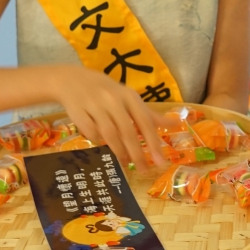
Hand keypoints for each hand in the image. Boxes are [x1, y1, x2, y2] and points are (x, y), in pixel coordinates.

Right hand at [51, 66, 165, 168]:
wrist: (73, 79)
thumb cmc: (108, 92)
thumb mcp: (129, 99)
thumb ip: (149, 115)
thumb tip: (176, 124)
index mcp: (129, 96)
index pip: (144, 122)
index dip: (153, 143)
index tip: (160, 161)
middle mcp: (113, 99)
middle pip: (127, 131)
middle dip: (136, 153)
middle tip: (143, 169)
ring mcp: (94, 104)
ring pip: (109, 133)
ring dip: (118, 150)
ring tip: (124, 162)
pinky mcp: (77, 110)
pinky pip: (90, 132)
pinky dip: (96, 140)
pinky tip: (100, 144)